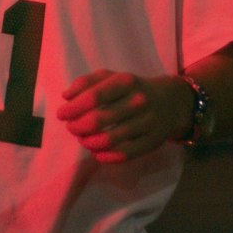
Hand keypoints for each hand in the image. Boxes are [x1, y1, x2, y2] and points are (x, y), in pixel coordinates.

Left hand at [57, 69, 190, 161]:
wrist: (170, 102)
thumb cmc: (132, 88)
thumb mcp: (111, 77)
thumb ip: (86, 82)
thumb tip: (66, 97)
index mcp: (126, 82)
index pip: (94, 97)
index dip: (73, 108)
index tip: (62, 115)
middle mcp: (138, 101)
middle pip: (98, 120)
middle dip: (78, 127)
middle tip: (71, 128)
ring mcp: (146, 123)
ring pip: (109, 140)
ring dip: (88, 142)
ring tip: (82, 139)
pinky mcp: (151, 143)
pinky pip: (123, 154)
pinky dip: (104, 156)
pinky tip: (96, 151)